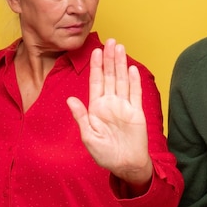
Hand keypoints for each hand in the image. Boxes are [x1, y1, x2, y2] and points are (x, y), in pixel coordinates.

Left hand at [67, 38, 152, 191]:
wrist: (125, 165)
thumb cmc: (105, 154)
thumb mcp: (88, 136)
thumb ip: (81, 117)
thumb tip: (70, 100)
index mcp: (97, 108)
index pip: (96, 82)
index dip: (96, 66)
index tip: (96, 51)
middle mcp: (110, 103)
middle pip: (110, 76)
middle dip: (110, 58)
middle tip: (110, 41)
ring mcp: (124, 106)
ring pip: (122, 80)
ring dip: (121, 64)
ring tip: (120, 48)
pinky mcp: (136, 112)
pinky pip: (135, 94)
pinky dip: (134, 81)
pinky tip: (132, 69)